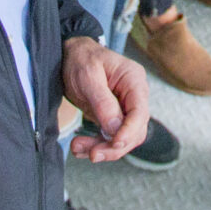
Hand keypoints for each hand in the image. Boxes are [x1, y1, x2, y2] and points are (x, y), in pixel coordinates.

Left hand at [62, 38, 151, 161]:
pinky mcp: (112, 117)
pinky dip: (96, 145)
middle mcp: (134, 96)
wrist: (70, 54)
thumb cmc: (81, 58)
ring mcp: (124, 107)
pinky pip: (110, 137)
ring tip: (77, 148)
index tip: (115, 144)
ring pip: (122, 139)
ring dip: (103, 149)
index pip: (140, 112)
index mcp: (133, 80)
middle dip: (114, 146)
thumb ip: (102, 102)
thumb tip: (115, 129)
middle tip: (92, 154)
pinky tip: (80, 148)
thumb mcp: (88, 76)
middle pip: (135, 131)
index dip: (129, 132)